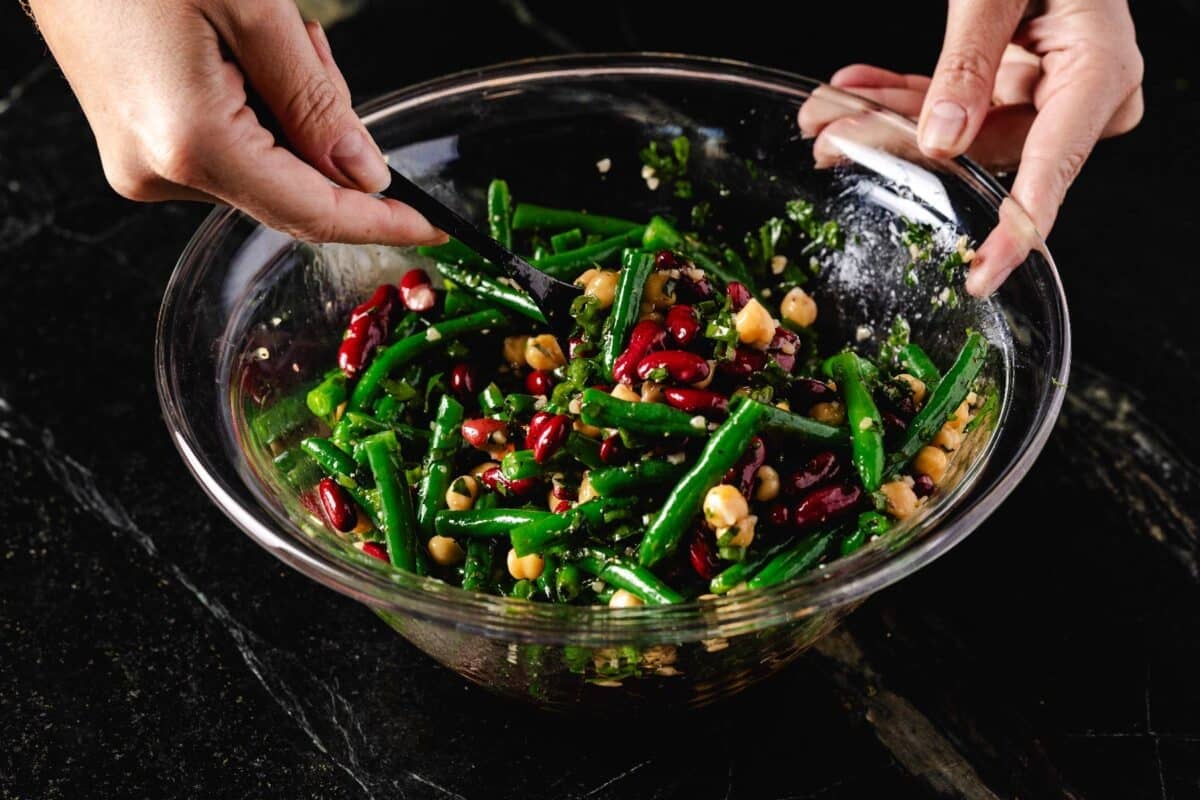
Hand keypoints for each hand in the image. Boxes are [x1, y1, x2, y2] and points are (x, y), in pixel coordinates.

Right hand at [27, 0, 445, 244]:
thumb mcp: (251, 7)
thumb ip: (315, 101)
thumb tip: (367, 174)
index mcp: (191, 142)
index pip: (312, 212)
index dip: (380, 220)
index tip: (433, 225)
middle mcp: (160, 171)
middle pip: (292, 191)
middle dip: (328, 135)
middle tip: (310, 48)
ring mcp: (143, 164)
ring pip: (266, 169)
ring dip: (290, 113)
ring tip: (260, 35)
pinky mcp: (138, 147)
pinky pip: (229, 152)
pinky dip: (257, 113)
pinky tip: (236, 53)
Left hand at [824, 0, 1141, 295]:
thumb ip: (970, 57)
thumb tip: (944, 140)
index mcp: (1099, 70)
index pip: (1054, 168)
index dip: (1014, 229)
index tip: (979, 274)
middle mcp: (1081, 90)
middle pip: (985, 148)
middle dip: (898, 144)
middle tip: (831, 143)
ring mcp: (1048, 86)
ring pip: (959, 131)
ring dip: (885, 121)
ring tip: (823, 118)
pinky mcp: (1016, 78)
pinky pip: (957, 101)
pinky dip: (902, 97)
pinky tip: (851, 93)